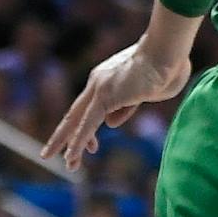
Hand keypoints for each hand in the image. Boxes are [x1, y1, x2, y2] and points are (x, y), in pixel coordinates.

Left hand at [41, 38, 189, 170]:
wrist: (167, 52)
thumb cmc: (167, 66)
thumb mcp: (147, 93)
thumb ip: (128, 108)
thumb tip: (110, 124)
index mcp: (109, 77)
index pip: (91, 105)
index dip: (88, 126)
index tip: (93, 146)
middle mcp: (99, 81)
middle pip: (75, 113)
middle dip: (64, 134)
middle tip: (50, 152)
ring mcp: (99, 89)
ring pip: (77, 121)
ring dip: (69, 144)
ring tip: (68, 165)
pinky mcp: (103, 98)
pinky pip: (87, 126)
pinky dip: (79, 143)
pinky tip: (72, 157)